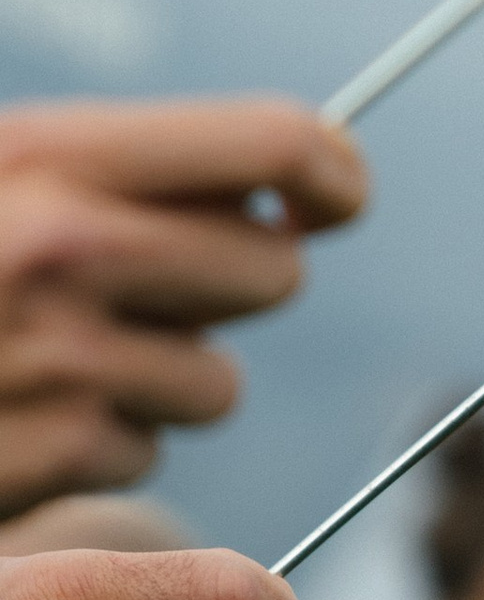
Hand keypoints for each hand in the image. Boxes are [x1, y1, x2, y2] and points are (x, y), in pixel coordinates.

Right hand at [0, 98, 367, 513]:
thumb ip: (122, 170)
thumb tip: (309, 163)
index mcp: (47, 155)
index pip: (274, 143)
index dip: (330, 171)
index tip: (335, 197)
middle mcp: (61, 247)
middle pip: (268, 270)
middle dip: (233, 286)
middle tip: (156, 289)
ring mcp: (59, 360)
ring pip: (214, 379)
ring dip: (161, 378)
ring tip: (52, 359)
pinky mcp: (51, 456)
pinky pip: (146, 452)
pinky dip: (102, 444)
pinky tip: (19, 420)